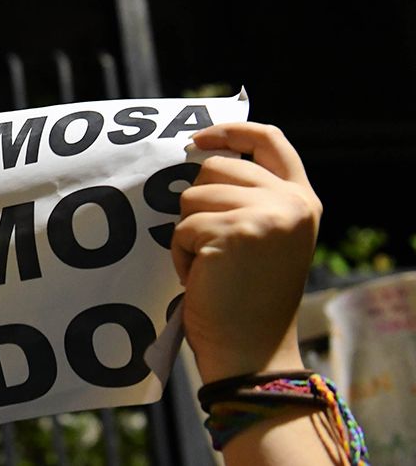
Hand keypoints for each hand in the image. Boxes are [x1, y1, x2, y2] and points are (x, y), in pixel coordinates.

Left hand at [173, 122, 320, 383]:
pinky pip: (182, 228)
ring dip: (188, 234)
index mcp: (301, 201)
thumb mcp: (264, 239)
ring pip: (192, 196)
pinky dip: (181, 255)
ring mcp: (266, 214)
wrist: (251, 353)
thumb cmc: (245, 301)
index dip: (232, 130)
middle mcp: (291, 203)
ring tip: (211, 268)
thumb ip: (251, 198)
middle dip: (197, 203)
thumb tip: (201, 156)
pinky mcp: (235, 230)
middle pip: (216, 166)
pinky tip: (204, 280)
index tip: (198, 137)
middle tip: (211, 247)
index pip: (270, 140)